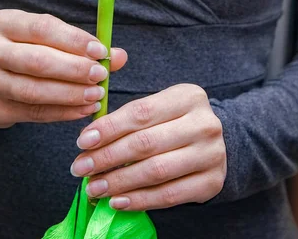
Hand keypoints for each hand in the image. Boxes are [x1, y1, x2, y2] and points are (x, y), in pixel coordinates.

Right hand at [0, 9, 126, 127]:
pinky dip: (62, 113)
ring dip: (70, 95)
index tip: (101, 51)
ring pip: (33, 91)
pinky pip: (32, 113)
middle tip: (101, 76)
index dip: (74, 40)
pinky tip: (83, 110)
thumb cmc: (26, 50)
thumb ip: (82, 46)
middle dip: (74, 70)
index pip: (43, 28)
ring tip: (97, 95)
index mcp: (4, 22)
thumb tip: (119, 56)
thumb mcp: (47, 39)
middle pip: (37, 61)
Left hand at [71, 84, 225, 210]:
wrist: (215, 143)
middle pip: (146, 143)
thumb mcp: (159, 108)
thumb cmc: (175, 123)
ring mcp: (211, 154)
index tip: (83, 141)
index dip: (109, 128)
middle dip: (107, 157)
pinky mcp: (211, 182)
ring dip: (119, 182)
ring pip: (156, 171)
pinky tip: (118, 201)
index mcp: (188, 96)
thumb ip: (129, 118)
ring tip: (94, 187)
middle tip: (81, 168)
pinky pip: (168, 195)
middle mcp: (204, 123)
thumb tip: (89, 139)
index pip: (141, 112)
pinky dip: (139, 200)